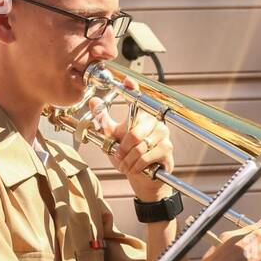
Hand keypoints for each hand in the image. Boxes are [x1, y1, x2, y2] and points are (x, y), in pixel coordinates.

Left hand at [87, 77, 173, 201]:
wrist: (144, 178)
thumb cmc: (130, 157)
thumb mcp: (112, 138)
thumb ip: (103, 120)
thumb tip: (93, 101)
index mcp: (141, 116)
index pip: (138, 98)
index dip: (133, 89)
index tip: (127, 81)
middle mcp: (154, 122)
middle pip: (134, 131)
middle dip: (122, 148)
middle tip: (118, 156)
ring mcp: (163, 134)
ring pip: (139, 146)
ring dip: (128, 159)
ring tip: (126, 164)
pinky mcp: (167, 149)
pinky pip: (146, 156)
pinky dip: (136, 165)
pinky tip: (135, 168)